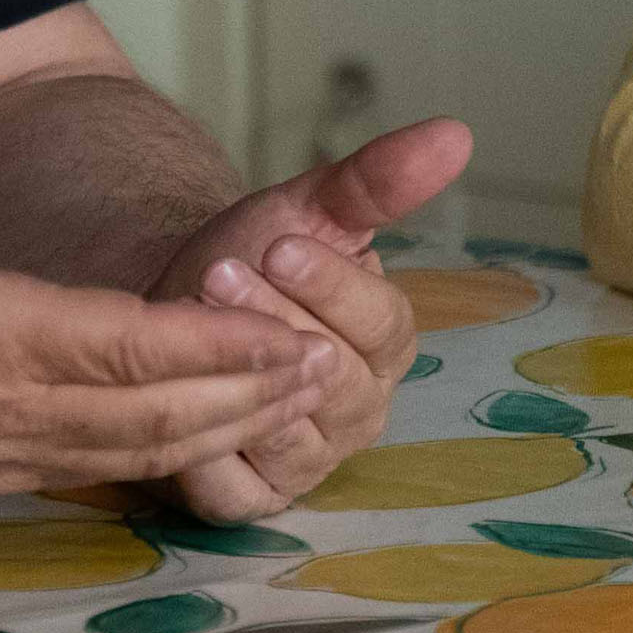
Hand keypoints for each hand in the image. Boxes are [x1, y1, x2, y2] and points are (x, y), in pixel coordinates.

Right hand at [0, 69, 343, 506]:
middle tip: (325, 364)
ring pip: (142, 451)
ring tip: (299, 396)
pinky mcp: (6, 475)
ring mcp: (9, 452)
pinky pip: (110, 471)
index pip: (119, 345)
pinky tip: (224, 432)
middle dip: (245, 391)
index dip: (208, 342)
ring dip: (225, 427)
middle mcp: (7, 407)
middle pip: (154, 412)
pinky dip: (176, 454)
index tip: (280, 327)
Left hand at [147, 117, 472, 523]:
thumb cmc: (253, 257)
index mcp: (387, 340)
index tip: (280, 245)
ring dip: (235, 382)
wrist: (178, 310)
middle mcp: (359, 407)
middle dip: (272, 325)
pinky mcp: (253, 498)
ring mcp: (309, 459)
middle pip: (334, 381)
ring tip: (189, 327)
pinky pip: (235, 490)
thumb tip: (455, 134)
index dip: (331, 287)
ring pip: (287, 436)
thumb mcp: (309, 209)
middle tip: (219, 275)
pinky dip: (204, 454)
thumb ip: (378, 181)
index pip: (381, 324)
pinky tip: (177, 402)